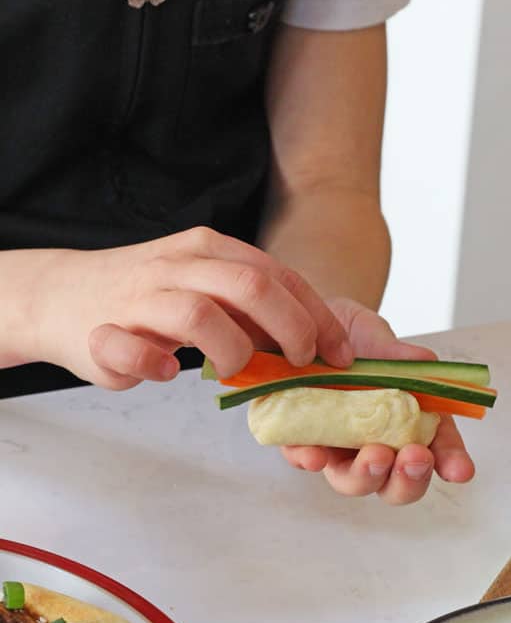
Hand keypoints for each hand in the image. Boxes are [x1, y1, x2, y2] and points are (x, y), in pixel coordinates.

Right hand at [29, 228, 351, 388]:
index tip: (339, 354)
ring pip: (199, 315)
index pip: (279, 276)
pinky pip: (134, 349)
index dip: (317, 316)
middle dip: (291, 329)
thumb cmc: (145, 297)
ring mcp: (139, 296)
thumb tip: (309, 341)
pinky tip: (170, 373)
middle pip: (250, 286)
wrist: (60, 294)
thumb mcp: (205, 286)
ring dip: (231, 352)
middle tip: (301, 365)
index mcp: (209, 249)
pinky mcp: (101, 331)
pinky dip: (157, 365)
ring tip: (231, 373)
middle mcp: (177, 264)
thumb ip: (250, 307)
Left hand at [280, 298, 475, 504]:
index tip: (461, 470)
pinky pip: (304, 459)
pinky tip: (315, 456)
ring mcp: (339, 448)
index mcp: (409, 422)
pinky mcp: (302, 441)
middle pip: (396, 483)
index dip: (452, 463)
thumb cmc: (353, 339)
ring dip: (367, 476)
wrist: (307, 326)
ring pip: (353, 481)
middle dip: (409, 479)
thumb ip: (400, 355)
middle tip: (415, 457)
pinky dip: (310, 461)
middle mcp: (377, 443)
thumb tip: (425, 362)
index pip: (438, 451)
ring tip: (375, 455)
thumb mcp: (379, 339)